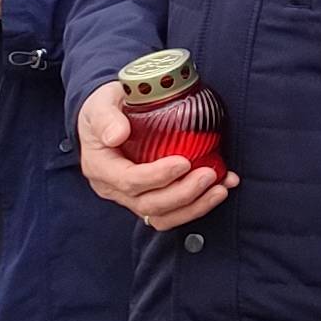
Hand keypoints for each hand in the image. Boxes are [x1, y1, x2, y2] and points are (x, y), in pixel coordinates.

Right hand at [76, 84, 232, 230]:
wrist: (107, 118)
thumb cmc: (105, 109)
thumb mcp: (100, 104)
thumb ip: (106, 117)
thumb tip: (116, 135)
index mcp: (101, 167)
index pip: (128, 181)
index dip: (157, 176)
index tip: (184, 162)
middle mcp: (113, 188)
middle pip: (148, 204)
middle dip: (182, 194)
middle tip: (209, 175)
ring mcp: (131, 197)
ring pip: (162, 215)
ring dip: (194, 206)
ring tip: (220, 189)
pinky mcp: (149, 198)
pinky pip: (172, 212)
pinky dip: (197, 206)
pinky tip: (220, 189)